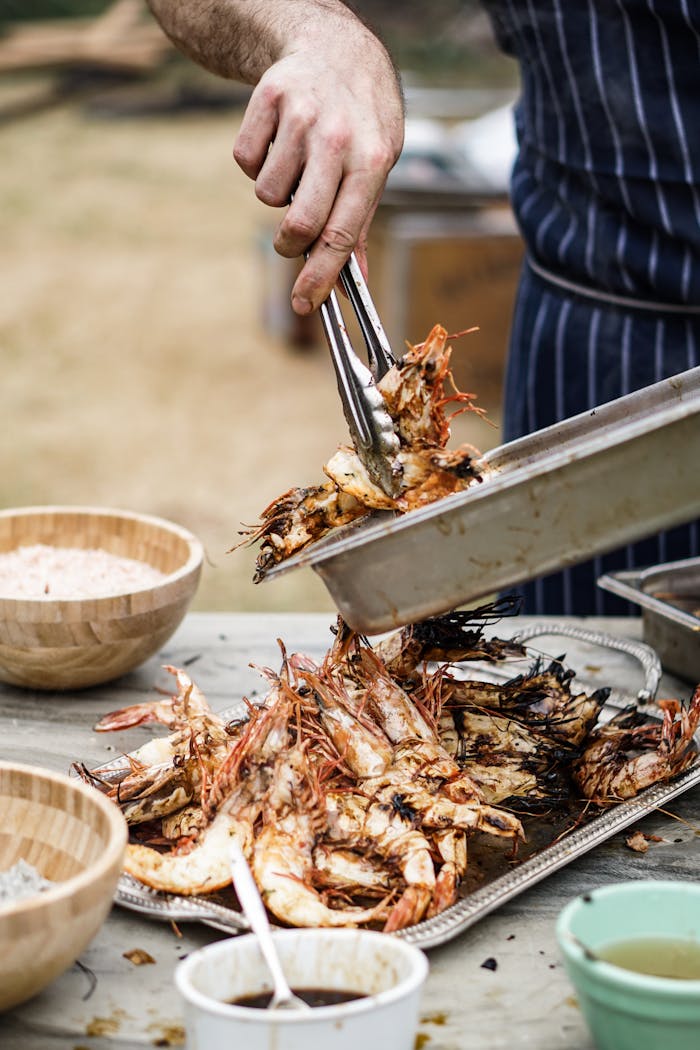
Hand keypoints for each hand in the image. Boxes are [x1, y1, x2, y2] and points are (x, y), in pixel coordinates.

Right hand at [233, 29, 403, 314]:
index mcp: (371, 161)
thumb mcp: (377, 165)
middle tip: (291, 238)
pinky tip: (278, 143)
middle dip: (290, 244)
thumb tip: (354, 282)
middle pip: (300, 223)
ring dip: (276, 193)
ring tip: (296, 166)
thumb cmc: (361, 119)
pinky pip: (245, 161)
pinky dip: (256, 163)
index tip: (304, 304)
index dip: (320, 277)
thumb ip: (360, 223)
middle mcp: (338, 138)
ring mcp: (302, 116)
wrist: (335, 49)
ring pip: (268, 194)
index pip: (341, 235)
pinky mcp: (268, 99)